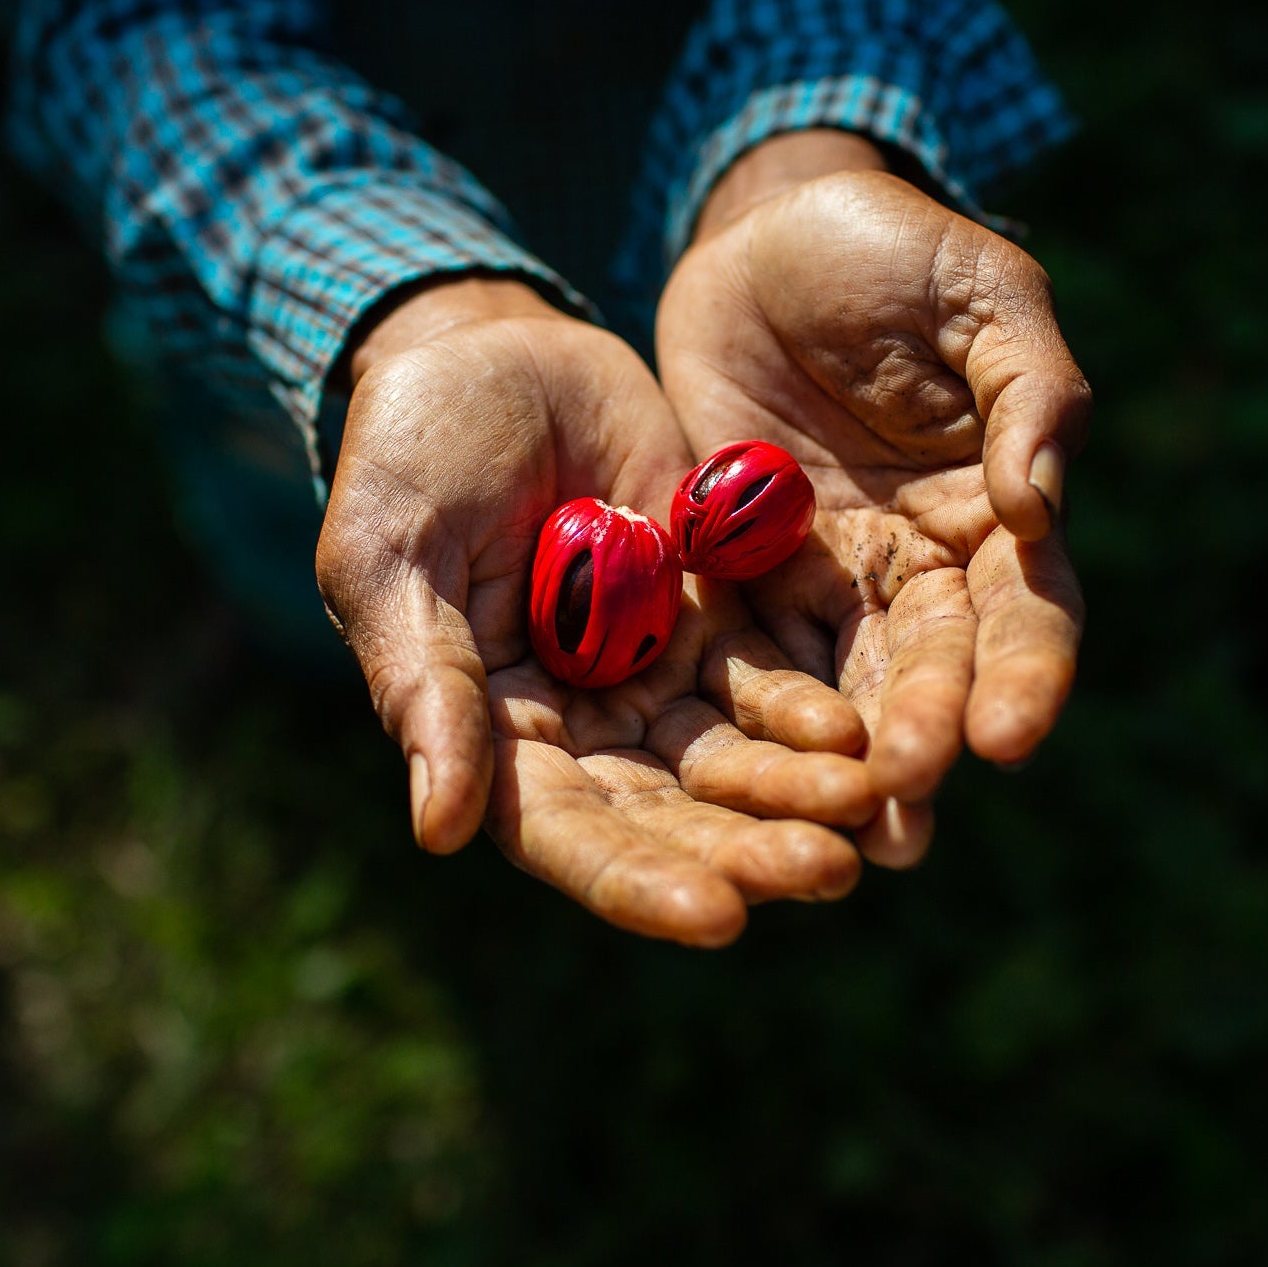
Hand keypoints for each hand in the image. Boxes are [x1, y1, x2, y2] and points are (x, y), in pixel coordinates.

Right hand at [316, 277, 874, 943]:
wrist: (489, 347)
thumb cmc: (408, 454)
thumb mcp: (393, 559)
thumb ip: (427, 687)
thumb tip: (439, 831)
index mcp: (494, 734)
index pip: (568, 833)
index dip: (639, 880)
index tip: (718, 919)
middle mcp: (582, 724)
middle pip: (671, 813)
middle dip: (748, 849)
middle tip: (829, 873)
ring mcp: (652, 670)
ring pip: (733, 757)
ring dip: (801, 792)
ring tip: (874, 810)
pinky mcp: (713, 612)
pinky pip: (770, 674)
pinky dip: (814, 707)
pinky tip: (865, 728)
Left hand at [656, 134, 1091, 865]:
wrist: (764, 236)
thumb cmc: (896, 251)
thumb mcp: (981, 293)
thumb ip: (1029, 391)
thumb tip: (1042, 503)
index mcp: (1001, 510)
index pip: (1027, 611)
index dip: (1025, 675)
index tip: (1008, 736)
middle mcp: (920, 567)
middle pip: (931, 671)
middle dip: (921, 736)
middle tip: (902, 800)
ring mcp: (826, 578)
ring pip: (839, 688)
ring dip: (837, 763)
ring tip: (831, 836)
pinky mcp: (736, 572)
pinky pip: (741, 652)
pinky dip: (744, 717)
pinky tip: (732, 779)